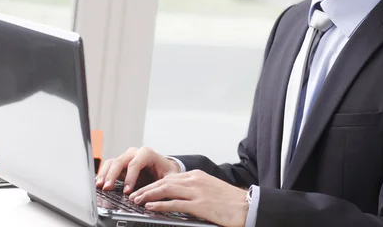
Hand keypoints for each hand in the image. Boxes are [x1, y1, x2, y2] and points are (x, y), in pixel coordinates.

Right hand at [96, 147, 180, 193]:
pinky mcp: (120, 164)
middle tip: (108, 188)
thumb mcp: (169, 176)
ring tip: (100, 186)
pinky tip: (99, 183)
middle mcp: (134, 153)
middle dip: (113, 175)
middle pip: (120, 161)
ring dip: (105, 174)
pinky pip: (109, 166)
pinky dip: (103, 174)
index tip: (127, 191)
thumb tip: (155, 193)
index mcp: (147, 153)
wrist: (164, 167)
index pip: (135, 163)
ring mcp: (126, 158)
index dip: (130, 177)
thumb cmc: (166, 171)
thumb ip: (164, 183)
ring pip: (112, 162)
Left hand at [129, 170, 248, 226]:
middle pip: (164, 182)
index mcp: (197, 175)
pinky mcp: (200, 204)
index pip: (170, 177)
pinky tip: (151, 208)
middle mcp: (195, 180)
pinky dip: (160, 205)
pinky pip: (175, 204)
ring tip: (137, 201)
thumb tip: (179, 196)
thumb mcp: (210, 189)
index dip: (154, 184)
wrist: (247, 206)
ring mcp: (197, 192)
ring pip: (166, 190)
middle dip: (147, 189)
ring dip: (149, 195)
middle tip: (134, 195)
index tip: (143, 190)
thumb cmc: (230, 201)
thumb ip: (194, 189)